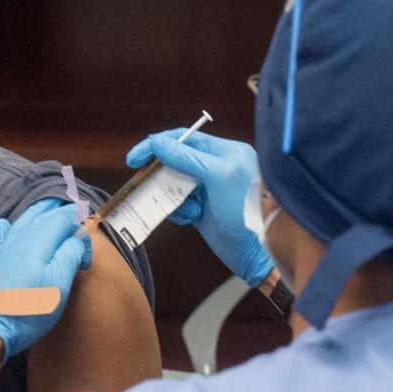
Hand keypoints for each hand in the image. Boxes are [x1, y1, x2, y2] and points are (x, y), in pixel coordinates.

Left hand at [0, 199, 92, 359]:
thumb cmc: (28, 308)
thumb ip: (71, 254)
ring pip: (22, 222)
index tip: (86, 250)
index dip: (79, 227)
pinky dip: (5, 228)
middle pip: (41, 216)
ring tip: (46, 209)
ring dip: (36, 214)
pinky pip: (0, 237)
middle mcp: (20, 239)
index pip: (63, 220)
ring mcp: (3, 251)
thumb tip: (76, 238)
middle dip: (58, 212)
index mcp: (39, 241)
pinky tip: (4, 224)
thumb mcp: (59, 282)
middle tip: (71, 211)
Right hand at [126, 130, 272, 285]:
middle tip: (147, 185)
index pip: (185, 139)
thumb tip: (156, 142)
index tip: (135, 158)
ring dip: (172, 197)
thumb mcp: (217, 176)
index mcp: (225, 152)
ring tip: (188, 210)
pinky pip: (177, 205)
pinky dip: (178, 212)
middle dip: (163, 175)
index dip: (158, 145)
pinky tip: (191, 219)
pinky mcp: (201, 210)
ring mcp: (208, 189)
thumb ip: (186, 158)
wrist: (257, 252)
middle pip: (175, 162)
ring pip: (173, 185)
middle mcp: (216, 167)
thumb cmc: (245, 209)